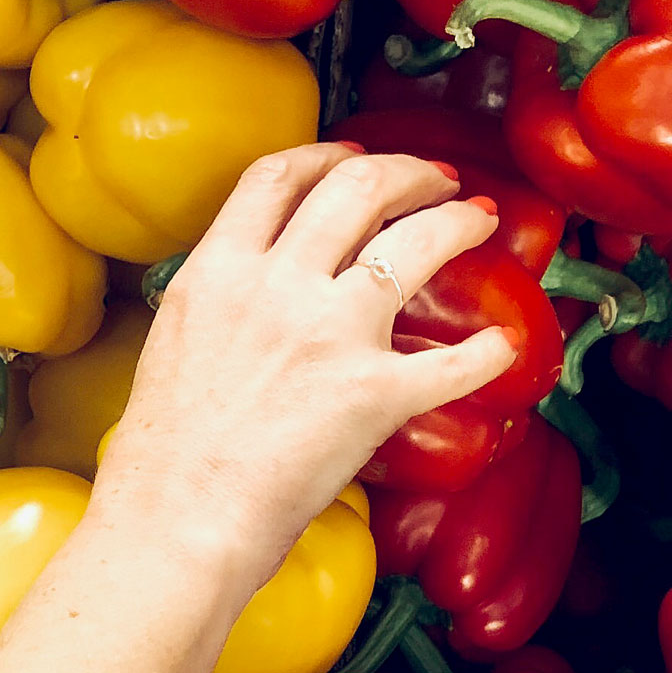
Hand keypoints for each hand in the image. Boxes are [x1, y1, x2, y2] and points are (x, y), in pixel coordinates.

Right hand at [92, 142, 511, 585]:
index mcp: (219, 271)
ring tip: (480, 220)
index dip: (328, 154)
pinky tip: (506, 345)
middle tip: (438, 180)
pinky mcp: (374, 393)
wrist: (177, 518)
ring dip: (458, 221)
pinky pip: (453, 363)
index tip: (357, 155)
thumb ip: (219, 303)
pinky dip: (488, 353)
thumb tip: (249, 299)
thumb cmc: (166, 457)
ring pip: (415, 242)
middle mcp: (278, 285)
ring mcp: (330, 333)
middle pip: (358, 187)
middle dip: (410, 172)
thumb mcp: (174, 344)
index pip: (278, 177)